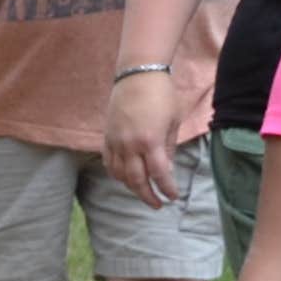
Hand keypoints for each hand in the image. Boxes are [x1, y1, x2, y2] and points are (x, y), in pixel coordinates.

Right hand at [102, 68, 188, 201]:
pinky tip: (125, 178)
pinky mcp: (107, 138)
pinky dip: (117, 174)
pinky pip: (110, 164)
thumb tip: (166, 169)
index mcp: (151, 141)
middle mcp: (130, 146)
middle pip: (137, 181)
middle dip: (148, 195)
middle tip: (158, 204)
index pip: (159, 174)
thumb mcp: (173, 121)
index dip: (167, 189)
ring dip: (132, 187)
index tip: (173, 197)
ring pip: (120, 175)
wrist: (137, 76)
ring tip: (143, 191)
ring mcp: (116, 143)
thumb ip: (168, 148)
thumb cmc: (161, 95)